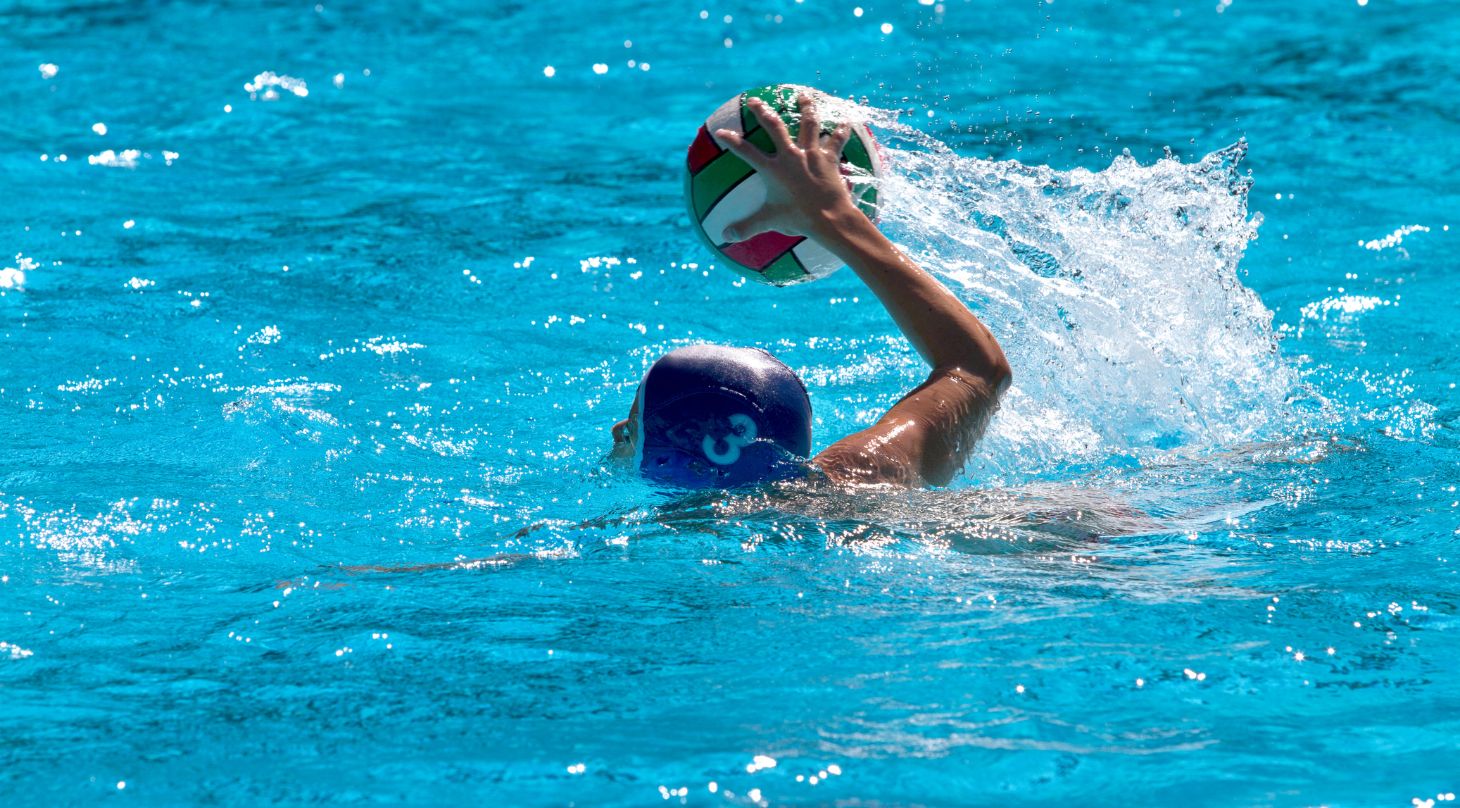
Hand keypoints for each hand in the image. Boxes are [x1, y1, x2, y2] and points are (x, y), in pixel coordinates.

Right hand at [715, 93, 858, 241]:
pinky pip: (836, 140)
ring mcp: (811, 155)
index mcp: (773, 170)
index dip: (731, 141)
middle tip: (754, 100)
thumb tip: (725, 237)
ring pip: (808, 124)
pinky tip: (845, 121)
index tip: (720, 133)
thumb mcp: (769, 222)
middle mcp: (790, 157)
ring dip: (805, 108)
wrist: (829, 218)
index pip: (746, 152)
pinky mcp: (829, 159)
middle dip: (762, 111)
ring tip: (802, 96)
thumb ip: (746, 227)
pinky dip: (841, 131)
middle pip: (774, 126)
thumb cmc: (798, 219)